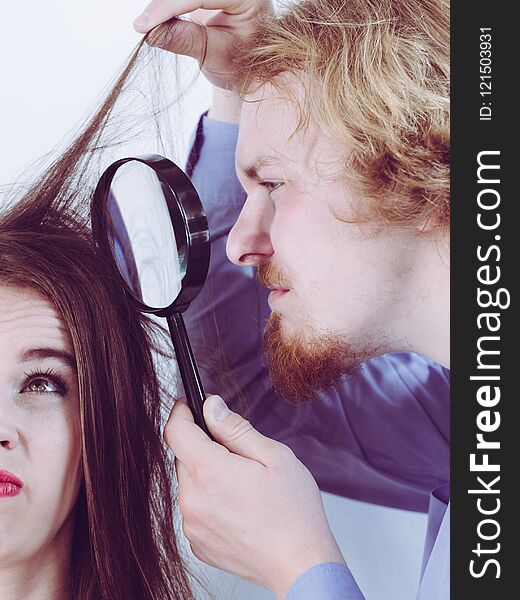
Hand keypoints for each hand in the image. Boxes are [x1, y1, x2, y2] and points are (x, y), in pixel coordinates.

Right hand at [133, 1, 272, 87]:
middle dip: (164, 5)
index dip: (168, 8)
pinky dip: (166, 5)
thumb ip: (188, 41)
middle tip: (143, 27)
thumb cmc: (240, 64)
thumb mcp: (216, 57)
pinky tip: (156, 17)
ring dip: (163, 5)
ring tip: (151, 25)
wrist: (247, 65)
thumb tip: (151, 32)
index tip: (143, 26)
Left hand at [165, 395, 344, 597]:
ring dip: (207, 474)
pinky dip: (209, 500)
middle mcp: (193, 500)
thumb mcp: (274, 456)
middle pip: (183, 456)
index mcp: (210, 472)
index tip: (189, 405)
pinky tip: (238, 507)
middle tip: (238, 453)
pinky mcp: (198, 543)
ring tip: (243, 485)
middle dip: (203, 446)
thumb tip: (211, 408)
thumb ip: (236, 429)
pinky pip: (195, 509)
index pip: (176, 431)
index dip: (181, 412)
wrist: (301, 566)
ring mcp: (192, 525)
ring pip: (189, 483)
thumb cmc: (294, 512)